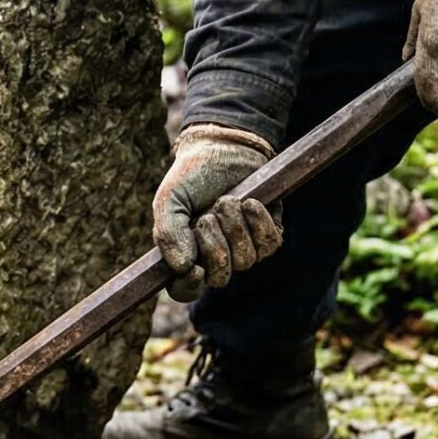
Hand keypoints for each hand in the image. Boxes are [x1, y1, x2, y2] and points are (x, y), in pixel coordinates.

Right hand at [154, 124, 281, 300]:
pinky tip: (250, 202)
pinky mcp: (268, 236)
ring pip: (245, 260)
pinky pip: (269, 244)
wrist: (224, 149)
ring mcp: (243, 250)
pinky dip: (258, 220)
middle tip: (206, 216)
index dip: (189, 286)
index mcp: (186, 255)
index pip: (185, 290)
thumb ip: (168, 233)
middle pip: (220, 277)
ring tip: (227, 201)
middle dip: (214, 244)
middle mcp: (215, 258)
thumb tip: (182, 267)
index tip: (193, 269)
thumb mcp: (170, 201)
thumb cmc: (192, 177)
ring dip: (235, 226)